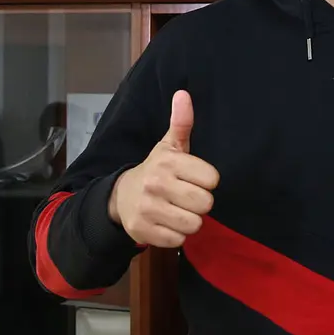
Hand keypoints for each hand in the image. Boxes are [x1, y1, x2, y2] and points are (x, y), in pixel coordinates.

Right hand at [108, 89, 218, 247]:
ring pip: (194, 225)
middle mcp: (156, 184)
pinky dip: (176, 235)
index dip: (207, 181)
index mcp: (168, 162)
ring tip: (177, 209)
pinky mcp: (142, 231)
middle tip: (186, 196)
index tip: (194, 179)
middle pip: (205, 204)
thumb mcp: (169, 146)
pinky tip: (166, 222)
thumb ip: (181, 123)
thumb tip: (183, 94)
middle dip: (200, 203)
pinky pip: (178, 241)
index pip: (212, 179)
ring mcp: (148, 209)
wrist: (121, 196)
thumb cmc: (156, 170)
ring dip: (190, 220)